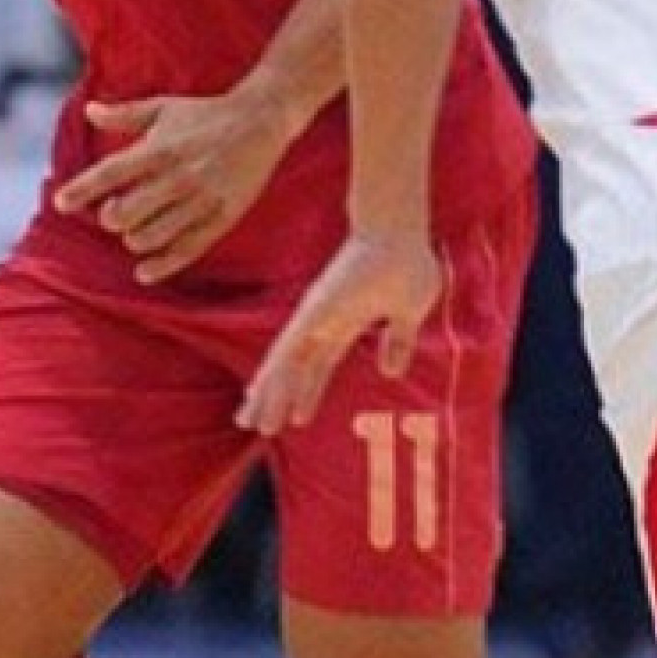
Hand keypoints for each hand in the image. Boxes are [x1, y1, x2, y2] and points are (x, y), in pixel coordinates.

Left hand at [52, 90, 296, 282]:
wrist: (260, 120)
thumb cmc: (205, 114)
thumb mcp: (163, 108)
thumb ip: (124, 115)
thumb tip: (88, 111)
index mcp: (159, 148)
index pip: (110, 173)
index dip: (82, 190)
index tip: (61, 204)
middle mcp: (177, 176)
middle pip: (126, 213)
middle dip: (112, 218)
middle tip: (114, 214)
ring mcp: (201, 199)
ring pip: (151, 236)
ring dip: (134, 240)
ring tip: (135, 232)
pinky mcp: (222, 217)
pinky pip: (187, 250)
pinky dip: (161, 265)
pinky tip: (144, 271)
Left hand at [238, 233, 443, 435]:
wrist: (401, 232)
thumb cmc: (406, 261)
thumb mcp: (408, 314)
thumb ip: (399, 342)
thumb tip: (391, 372)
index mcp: (346, 323)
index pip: (319, 365)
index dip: (306, 392)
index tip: (295, 418)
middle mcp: (324, 321)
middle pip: (294, 369)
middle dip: (276, 398)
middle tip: (253, 425)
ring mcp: (317, 314)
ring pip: (285, 362)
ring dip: (269, 392)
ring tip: (248, 418)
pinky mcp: (315, 307)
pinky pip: (291, 343)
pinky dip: (275, 367)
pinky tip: (259, 388)